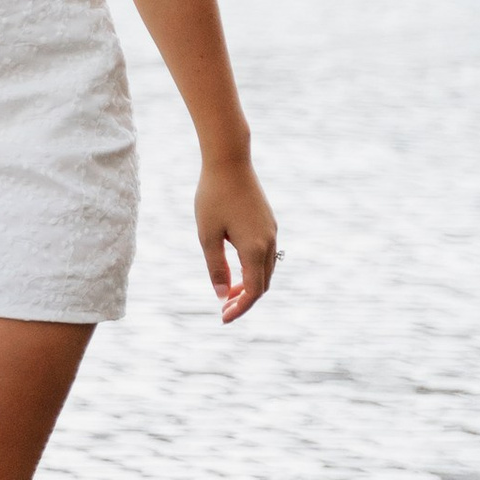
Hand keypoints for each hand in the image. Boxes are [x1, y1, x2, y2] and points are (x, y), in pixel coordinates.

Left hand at [197, 152, 276, 322]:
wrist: (229, 161)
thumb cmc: (213, 197)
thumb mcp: (207, 235)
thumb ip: (216, 267)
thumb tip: (220, 295)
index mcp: (254, 249)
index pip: (252, 291)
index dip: (239, 308)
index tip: (222, 318)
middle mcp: (269, 243)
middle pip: (262, 284)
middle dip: (244, 301)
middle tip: (222, 309)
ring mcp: (271, 232)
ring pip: (266, 270)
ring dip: (249, 286)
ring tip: (226, 293)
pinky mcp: (269, 223)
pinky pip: (266, 256)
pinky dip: (253, 270)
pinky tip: (235, 269)